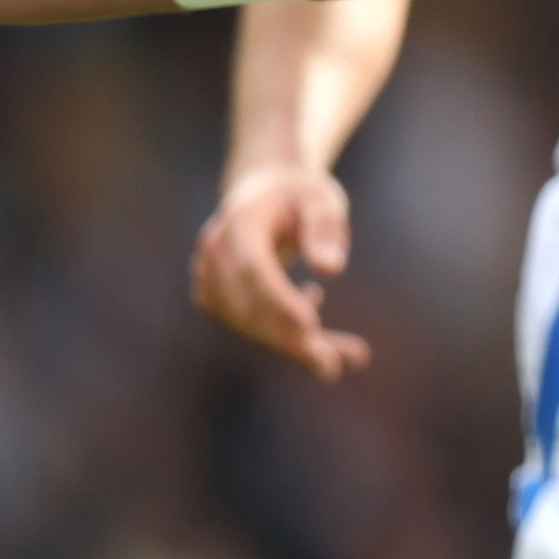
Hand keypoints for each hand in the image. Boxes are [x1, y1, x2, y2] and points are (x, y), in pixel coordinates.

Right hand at [194, 164, 372, 380]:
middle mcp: (215, 252)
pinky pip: (247, 327)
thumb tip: (331, 268)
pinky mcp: (216, 299)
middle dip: (289, 339)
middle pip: (247, 305)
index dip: (277, 299)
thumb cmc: (300, 195)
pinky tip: (320, 333)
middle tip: (333, 366)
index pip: (252, 267)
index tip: (310, 325)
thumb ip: (325, 227)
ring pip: (246, 324)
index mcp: (240, 222)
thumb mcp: (322, 198)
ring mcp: (209, 277)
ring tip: (350, 358)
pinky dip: (284, 339)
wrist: (263, 192)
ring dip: (292, 348)